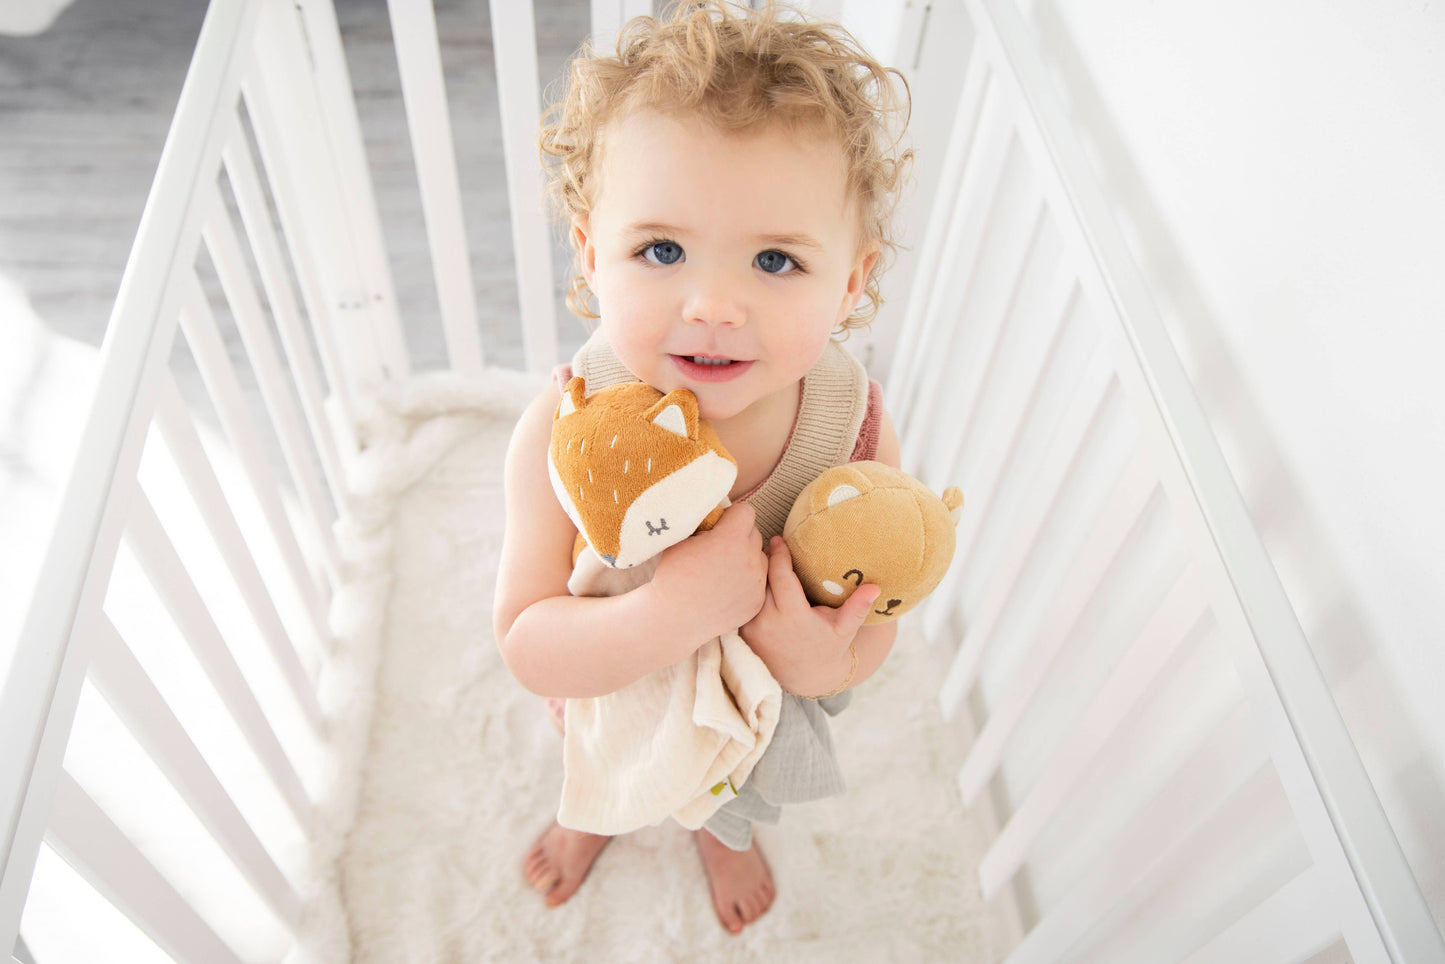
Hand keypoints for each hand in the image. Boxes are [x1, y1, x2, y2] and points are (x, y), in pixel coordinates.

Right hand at [649, 502, 767, 646]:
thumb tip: (714, 510)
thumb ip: (703, 521)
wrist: (672, 619)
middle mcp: (749, 559)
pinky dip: (747, 581)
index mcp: (731, 539)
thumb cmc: (671, 575)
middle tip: (717, 549)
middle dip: (738, 537)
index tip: (718, 527)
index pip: (746, 512)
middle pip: (754, 534)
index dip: (731, 516)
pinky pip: (759, 580)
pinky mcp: (757, 601)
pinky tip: (726, 588)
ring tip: (722, 570)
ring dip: (746, 558)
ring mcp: (756, 583)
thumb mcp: (682, 538)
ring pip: (759, 557)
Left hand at [740, 536, 880, 696]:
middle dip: (763, 559)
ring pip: (748, 590)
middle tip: (768, 543)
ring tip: (757, 557)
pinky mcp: (742, 633)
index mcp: (793, 616)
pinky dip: (745, 590)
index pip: (780, 575)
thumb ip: (857, 608)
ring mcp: (751, 629)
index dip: (779, 555)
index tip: (779, 540)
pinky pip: (741, 603)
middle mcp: (768, 622)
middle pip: (760, 579)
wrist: (805, 677)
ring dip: (752, 574)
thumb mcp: (844, 630)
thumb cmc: (827, 647)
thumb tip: (875, 587)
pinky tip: (750, 578)